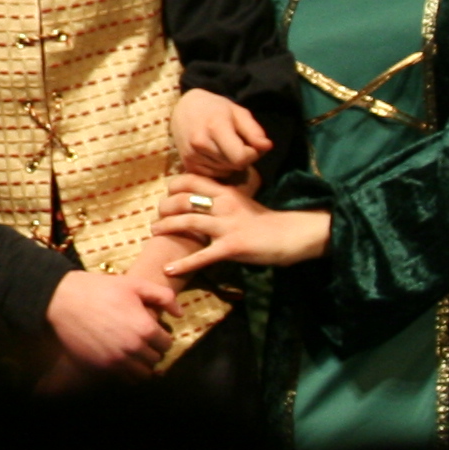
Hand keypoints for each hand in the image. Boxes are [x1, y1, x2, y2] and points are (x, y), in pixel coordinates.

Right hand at [42, 264, 174, 375]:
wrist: (61, 300)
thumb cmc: (98, 289)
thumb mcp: (134, 285)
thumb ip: (163, 297)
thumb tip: (180, 314)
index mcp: (146, 328)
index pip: (167, 343)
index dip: (161, 335)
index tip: (151, 330)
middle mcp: (134, 348)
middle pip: (156, 359)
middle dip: (152, 350)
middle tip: (141, 340)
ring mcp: (116, 360)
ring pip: (143, 374)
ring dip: (142, 365)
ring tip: (133, 353)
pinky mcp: (100, 367)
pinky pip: (124, 379)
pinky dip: (126, 373)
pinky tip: (120, 359)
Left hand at [149, 171, 327, 271]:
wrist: (294, 235)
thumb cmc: (267, 222)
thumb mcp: (243, 202)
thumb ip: (221, 200)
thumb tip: (199, 200)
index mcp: (226, 192)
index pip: (190, 180)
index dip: (173, 186)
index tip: (166, 196)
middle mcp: (224, 204)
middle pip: (183, 200)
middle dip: (164, 208)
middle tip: (157, 217)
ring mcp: (228, 225)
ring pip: (188, 222)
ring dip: (166, 227)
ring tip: (154, 233)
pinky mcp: (232, 246)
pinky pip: (203, 256)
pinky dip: (183, 263)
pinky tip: (168, 270)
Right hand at [173, 89, 271, 181]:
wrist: (183, 108)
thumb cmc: (215, 108)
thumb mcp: (238, 112)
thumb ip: (254, 130)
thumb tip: (267, 147)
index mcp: (215, 128)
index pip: (241, 157)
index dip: (252, 153)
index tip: (250, 144)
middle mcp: (200, 143)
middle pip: (234, 165)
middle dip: (242, 158)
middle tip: (237, 144)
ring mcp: (191, 155)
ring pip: (225, 172)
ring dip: (230, 163)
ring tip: (225, 148)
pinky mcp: (187, 164)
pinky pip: (213, 175)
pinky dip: (219, 168)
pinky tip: (215, 154)